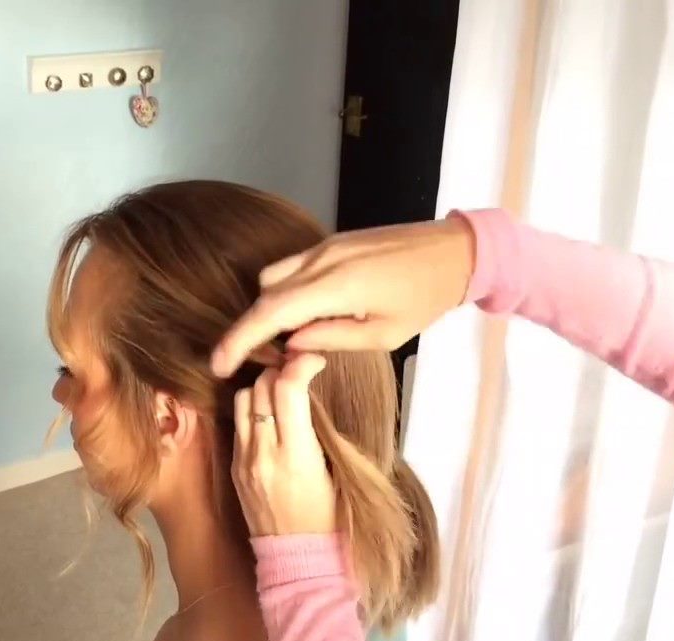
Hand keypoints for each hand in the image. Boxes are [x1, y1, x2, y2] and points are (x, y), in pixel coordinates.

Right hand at [211, 215, 475, 376]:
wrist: (454, 250)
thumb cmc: (426, 297)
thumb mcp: (383, 335)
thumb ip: (331, 338)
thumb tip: (292, 346)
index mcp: (336, 286)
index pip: (270, 313)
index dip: (239, 339)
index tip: (219, 364)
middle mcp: (321, 260)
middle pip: (264, 293)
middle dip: (252, 328)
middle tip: (251, 362)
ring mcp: (325, 246)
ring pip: (274, 277)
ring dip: (269, 308)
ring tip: (282, 340)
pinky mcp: (331, 242)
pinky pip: (292, 267)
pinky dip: (285, 292)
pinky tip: (301, 315)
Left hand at [231, 353, 333, 535]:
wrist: (297, 558)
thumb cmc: (329, 519)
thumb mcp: (335, 471)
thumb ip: (317, 430)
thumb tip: (308, 392)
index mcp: (296, 455)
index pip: (287, 389)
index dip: (301, 364)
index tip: (313, 361)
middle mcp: (264, 454)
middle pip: (261, 386)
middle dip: (281, 371)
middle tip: (298, 373)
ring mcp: (244, 460)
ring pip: (242, 399)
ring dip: (261, 387)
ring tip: (281, 393)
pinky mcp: (234, 467)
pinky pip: (238, 424)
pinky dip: (252, 411)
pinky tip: (269, 417)